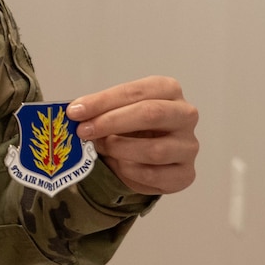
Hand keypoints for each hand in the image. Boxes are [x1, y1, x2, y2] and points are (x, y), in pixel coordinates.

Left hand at [66, 77, 198, 195]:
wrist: (147, 158)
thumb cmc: (131, 127)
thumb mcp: (115, 111)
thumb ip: (99, 110)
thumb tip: (75, 113)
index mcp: (168, 90)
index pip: (136, 91)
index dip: (103, 101)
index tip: (75, 111)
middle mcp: (185, 115)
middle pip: (151, 114)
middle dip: (111, 122)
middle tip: (84, 131)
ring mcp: (188, 146)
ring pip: (155, 149)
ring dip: (120, 149)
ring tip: (101, 148)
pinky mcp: (185, 173)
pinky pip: (155, 175)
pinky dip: (130, 172)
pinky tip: (118, 165)